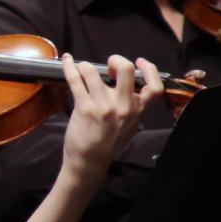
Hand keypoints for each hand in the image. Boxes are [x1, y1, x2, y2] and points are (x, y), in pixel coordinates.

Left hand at [59, 54, 159, 184]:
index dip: (149, 69)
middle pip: (125, 69)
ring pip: (93, 72)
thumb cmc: (108, 142)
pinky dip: (69, 67)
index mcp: (137, 110)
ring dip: (85, 66)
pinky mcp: (85, 108)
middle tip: (108, 65)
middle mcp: (123, 106)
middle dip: (116, 59)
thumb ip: (132, 106)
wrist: (90, 161)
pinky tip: (66, 61)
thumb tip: (126, 85)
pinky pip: (76, 80)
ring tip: (82, 69)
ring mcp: (103, 106)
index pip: (154, 88)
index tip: (139, 62)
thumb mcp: (129, 125)